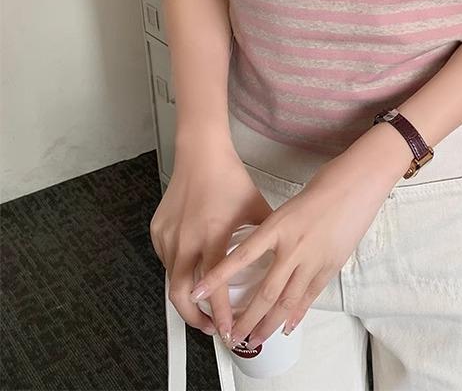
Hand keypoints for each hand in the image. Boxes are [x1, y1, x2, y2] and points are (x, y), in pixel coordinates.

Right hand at [151, 133, 271, 343]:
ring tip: (204, 305)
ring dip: (186, 296)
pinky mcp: (157, 231)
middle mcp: (186, 240)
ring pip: (172, 279)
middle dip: (194, 319)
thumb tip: (282, 255)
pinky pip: (166, 260)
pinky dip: (178, 272)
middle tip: (212, 327)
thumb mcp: (255, 208)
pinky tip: (193, 273)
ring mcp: (168, 236)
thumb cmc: (229, 178)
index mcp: (212, 236)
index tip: (228, 329)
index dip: (220, 314)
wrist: (201, 154)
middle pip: (180, 296)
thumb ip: (267, 235)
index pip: (213, 288)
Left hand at [188, 129, 409, 348]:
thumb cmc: (326, 184)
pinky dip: (297, 313)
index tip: (199, 294)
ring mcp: (314, 258)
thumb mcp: (290, 205)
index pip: (240, 257)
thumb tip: (263, 251)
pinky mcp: (332, 265)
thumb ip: (275, 230)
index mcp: (278, 225)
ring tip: (255, 338)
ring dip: (270, 323)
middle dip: (247, 318)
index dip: (218, 278)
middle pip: (265, 292)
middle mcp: (293, 246)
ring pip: (287, 301)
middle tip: (233, 335)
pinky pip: (310, 296)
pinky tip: (287, 325)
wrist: (358, 182)